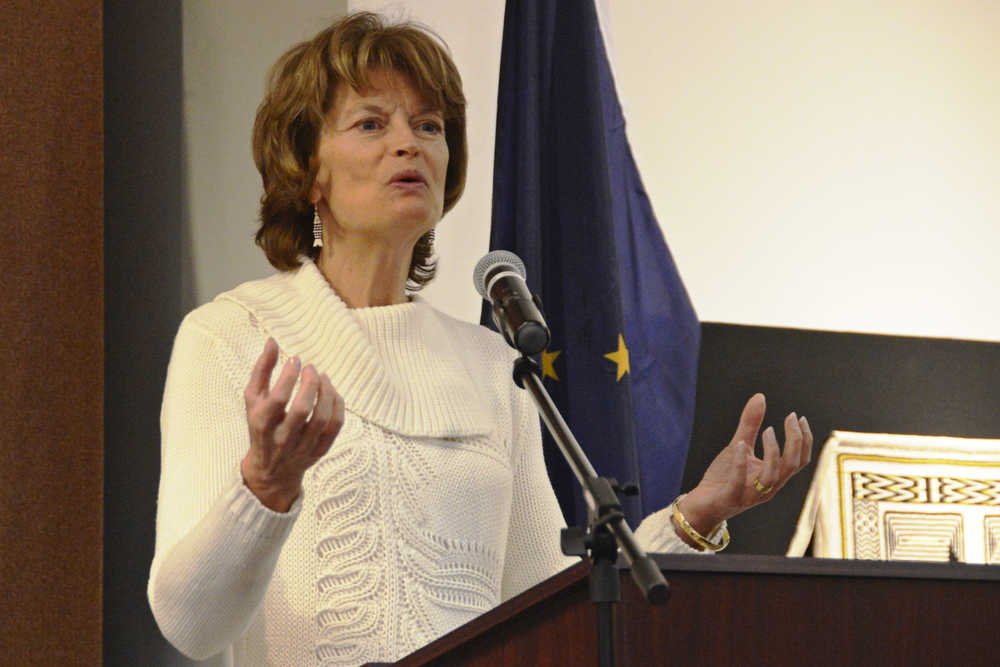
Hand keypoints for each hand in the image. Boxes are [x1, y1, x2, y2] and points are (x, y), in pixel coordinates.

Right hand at [241, 338, 343, 511]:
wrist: (271, 471)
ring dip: (327, 392)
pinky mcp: (319, 451)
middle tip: (311, 368)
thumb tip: (273, 341)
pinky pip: (335, 427)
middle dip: (310, 383)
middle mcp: (282, 438)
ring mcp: (302, 447)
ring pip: (323, 418)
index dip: (289, 376)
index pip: (278, 398)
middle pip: (303, 409)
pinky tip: (333, 393)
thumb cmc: (260, 426)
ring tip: (323, 377)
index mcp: (262, 424)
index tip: (296, 360)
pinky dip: (338, 406)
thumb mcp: (252, 400)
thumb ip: (261, 370)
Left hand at [679, 393, 812, 536]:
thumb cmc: (724, 477)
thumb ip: (750, 425)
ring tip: (767, 430)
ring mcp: (751, 495)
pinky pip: (740, 483)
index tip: (798, 416)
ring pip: (772, 476)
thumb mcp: (739, 446)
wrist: (702, 505)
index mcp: (773, 475)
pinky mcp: (731, 498)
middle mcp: (768, 487)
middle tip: (789, 418)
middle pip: (792, 465)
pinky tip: (739, 444)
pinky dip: (741, 463)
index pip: (800, 460)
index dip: (804, 439)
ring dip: (773, 452)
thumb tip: (760, 396)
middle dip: (795, 440)